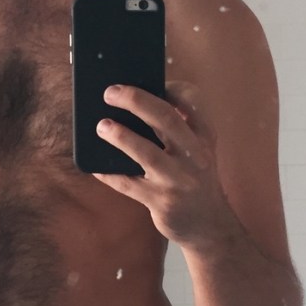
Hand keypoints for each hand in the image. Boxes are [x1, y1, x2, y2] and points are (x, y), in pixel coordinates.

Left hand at [92, 80, 225, 246]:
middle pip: (167, 120)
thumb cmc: (194, 177)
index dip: (173, 87)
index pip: (193, 102)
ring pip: (147, 154)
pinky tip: (96, 165)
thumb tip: (131, 101)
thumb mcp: (196, 150)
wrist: (209, 225)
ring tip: (101, 126)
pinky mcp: (162, 203)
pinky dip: (110, 173)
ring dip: (121, 137)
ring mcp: (178, 181)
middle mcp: (195, 156)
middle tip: (111, 92)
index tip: (153, 80)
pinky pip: (129, 185)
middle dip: (137, 101)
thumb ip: (175, 128)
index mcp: (204, 137)